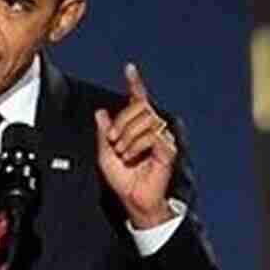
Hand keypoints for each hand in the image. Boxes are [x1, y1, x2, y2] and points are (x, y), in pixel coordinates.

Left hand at [94, 63, 177, 229]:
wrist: (134, 200)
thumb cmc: (124, 180)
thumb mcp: (105, 154)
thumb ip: (103, 133)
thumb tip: (100, 113)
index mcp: (137, 128)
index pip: (138, 100)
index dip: (135, 83)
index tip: (129, 69)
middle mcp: (152, 129)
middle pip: (139, 107)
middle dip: (121, 121)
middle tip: (113, 139)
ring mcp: (162, 138)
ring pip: (145, 119)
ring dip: (127, 135)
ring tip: (122, 151)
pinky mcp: (168, 150)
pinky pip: (151, 135)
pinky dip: (136, 145)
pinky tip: (131, 156)